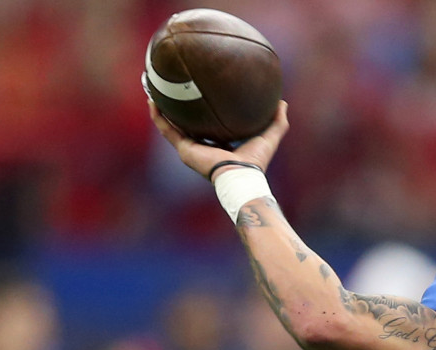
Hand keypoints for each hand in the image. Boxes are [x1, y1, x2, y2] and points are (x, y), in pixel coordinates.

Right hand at [148, 99, 289, 180]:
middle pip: (188, 125)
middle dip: (180, 109)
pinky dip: (159, 116)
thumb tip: (283, 102)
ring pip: (172, 126)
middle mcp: (203, 147)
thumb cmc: (256, 161)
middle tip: (174, 89)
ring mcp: (191, 149)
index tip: (203, 96)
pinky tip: (152, 100)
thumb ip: (278, 121)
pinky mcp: (184, 149)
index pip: (211, 127)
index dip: (206, 114)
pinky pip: (167, 130)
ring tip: (155, 90)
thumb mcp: (269, 136)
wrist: (240, 175)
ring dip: (163, 109)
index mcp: (221, 146)